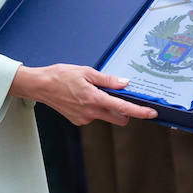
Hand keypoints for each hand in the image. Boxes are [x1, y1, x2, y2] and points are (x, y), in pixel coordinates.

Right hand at [9, 64, 156, 126]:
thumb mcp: (87, 72)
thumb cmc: (60, 76)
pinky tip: (82, 98)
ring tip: (92, 93)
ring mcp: (84, 118)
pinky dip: (94, 109)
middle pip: (119, 118)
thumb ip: (108, 80)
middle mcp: (90, 112)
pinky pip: (94, 116)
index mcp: (94, 99)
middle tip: (119, 98)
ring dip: (107, 108)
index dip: (140, 112)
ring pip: (106, 117)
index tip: (152, 113)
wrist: (40, 86)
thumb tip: (125, 83)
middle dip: (124, 112)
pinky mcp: (78, 121)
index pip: (123, 108)